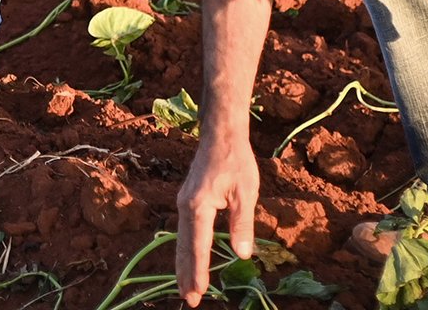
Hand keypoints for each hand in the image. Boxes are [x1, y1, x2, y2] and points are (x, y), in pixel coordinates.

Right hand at [176, 127, 260, 305]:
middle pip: (184, 246)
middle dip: (187, 274)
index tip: (199, 292)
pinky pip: (184, 231)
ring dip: (183, 265)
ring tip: (184, 287)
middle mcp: (186, 206)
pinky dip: (185, 250)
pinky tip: (187, 260)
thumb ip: (242, 224)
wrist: (220, 134)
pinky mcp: (188, 200)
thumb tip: (243, 255)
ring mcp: (184, 203)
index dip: (199, 270)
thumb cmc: (235, 161)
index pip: (199, 246)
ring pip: (181, 240)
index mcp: (199, 206)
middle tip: (189, 300)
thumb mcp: (245, 193)